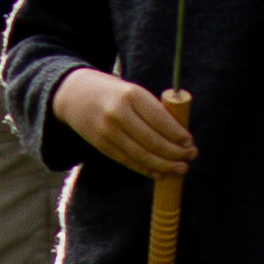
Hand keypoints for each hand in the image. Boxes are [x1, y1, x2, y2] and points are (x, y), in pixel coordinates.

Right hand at [56, 70, 196, 174]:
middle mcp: (118, 114)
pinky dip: (146, 169)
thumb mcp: (132, 90)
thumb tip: (180, 134)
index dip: (177, 134)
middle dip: (175, 152)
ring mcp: (107, 132)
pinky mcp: (101, 146)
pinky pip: (128, 161)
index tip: (190, 141)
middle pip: (152, 140)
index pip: (160, 119)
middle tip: (191, 156)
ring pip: (141, 154)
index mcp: (130, 95)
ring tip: (181, 168)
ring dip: (164, 164)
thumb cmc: (111, 92)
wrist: (73, 95)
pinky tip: (160, 172)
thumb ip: (152, 109)